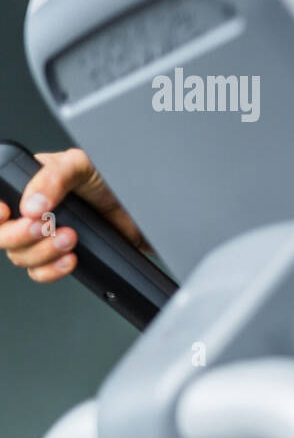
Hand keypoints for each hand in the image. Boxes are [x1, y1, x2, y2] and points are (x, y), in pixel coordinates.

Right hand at [0, 148, 144, 283]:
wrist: (136, 209)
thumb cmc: (107, 180)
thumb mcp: (80, 165)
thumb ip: (53, 178)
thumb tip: (32, 205)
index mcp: (23, 183)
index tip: (8, 213)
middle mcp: (27, 211)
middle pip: (1, 235)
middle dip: (21, 234)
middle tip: (47, 226)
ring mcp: (41, 235)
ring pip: (19, 256)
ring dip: (43, 252)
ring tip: (70, 238)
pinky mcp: (57, 255)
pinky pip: (39, 273)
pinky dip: (52, 270)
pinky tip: (70, 258)